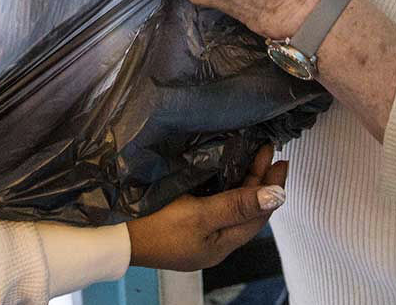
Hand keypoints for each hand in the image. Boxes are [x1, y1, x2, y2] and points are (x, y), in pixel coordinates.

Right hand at [127, 146, 287, 270]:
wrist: (115, 237)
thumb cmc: (156, 226)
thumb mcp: (200, 215)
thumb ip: (238, 204)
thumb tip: (277, 196)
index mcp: (222, 244)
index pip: (258, 215)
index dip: (272, 188)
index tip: (281, 160)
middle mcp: (214, 240)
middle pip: (246, 209)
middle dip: (260, 180)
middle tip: (269, 151)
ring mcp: (199, 232)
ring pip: (231, 205)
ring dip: (244, 181)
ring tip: (254, 156)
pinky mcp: (184, 221)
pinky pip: (214, 202)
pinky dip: (226, 185)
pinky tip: (224, 170)